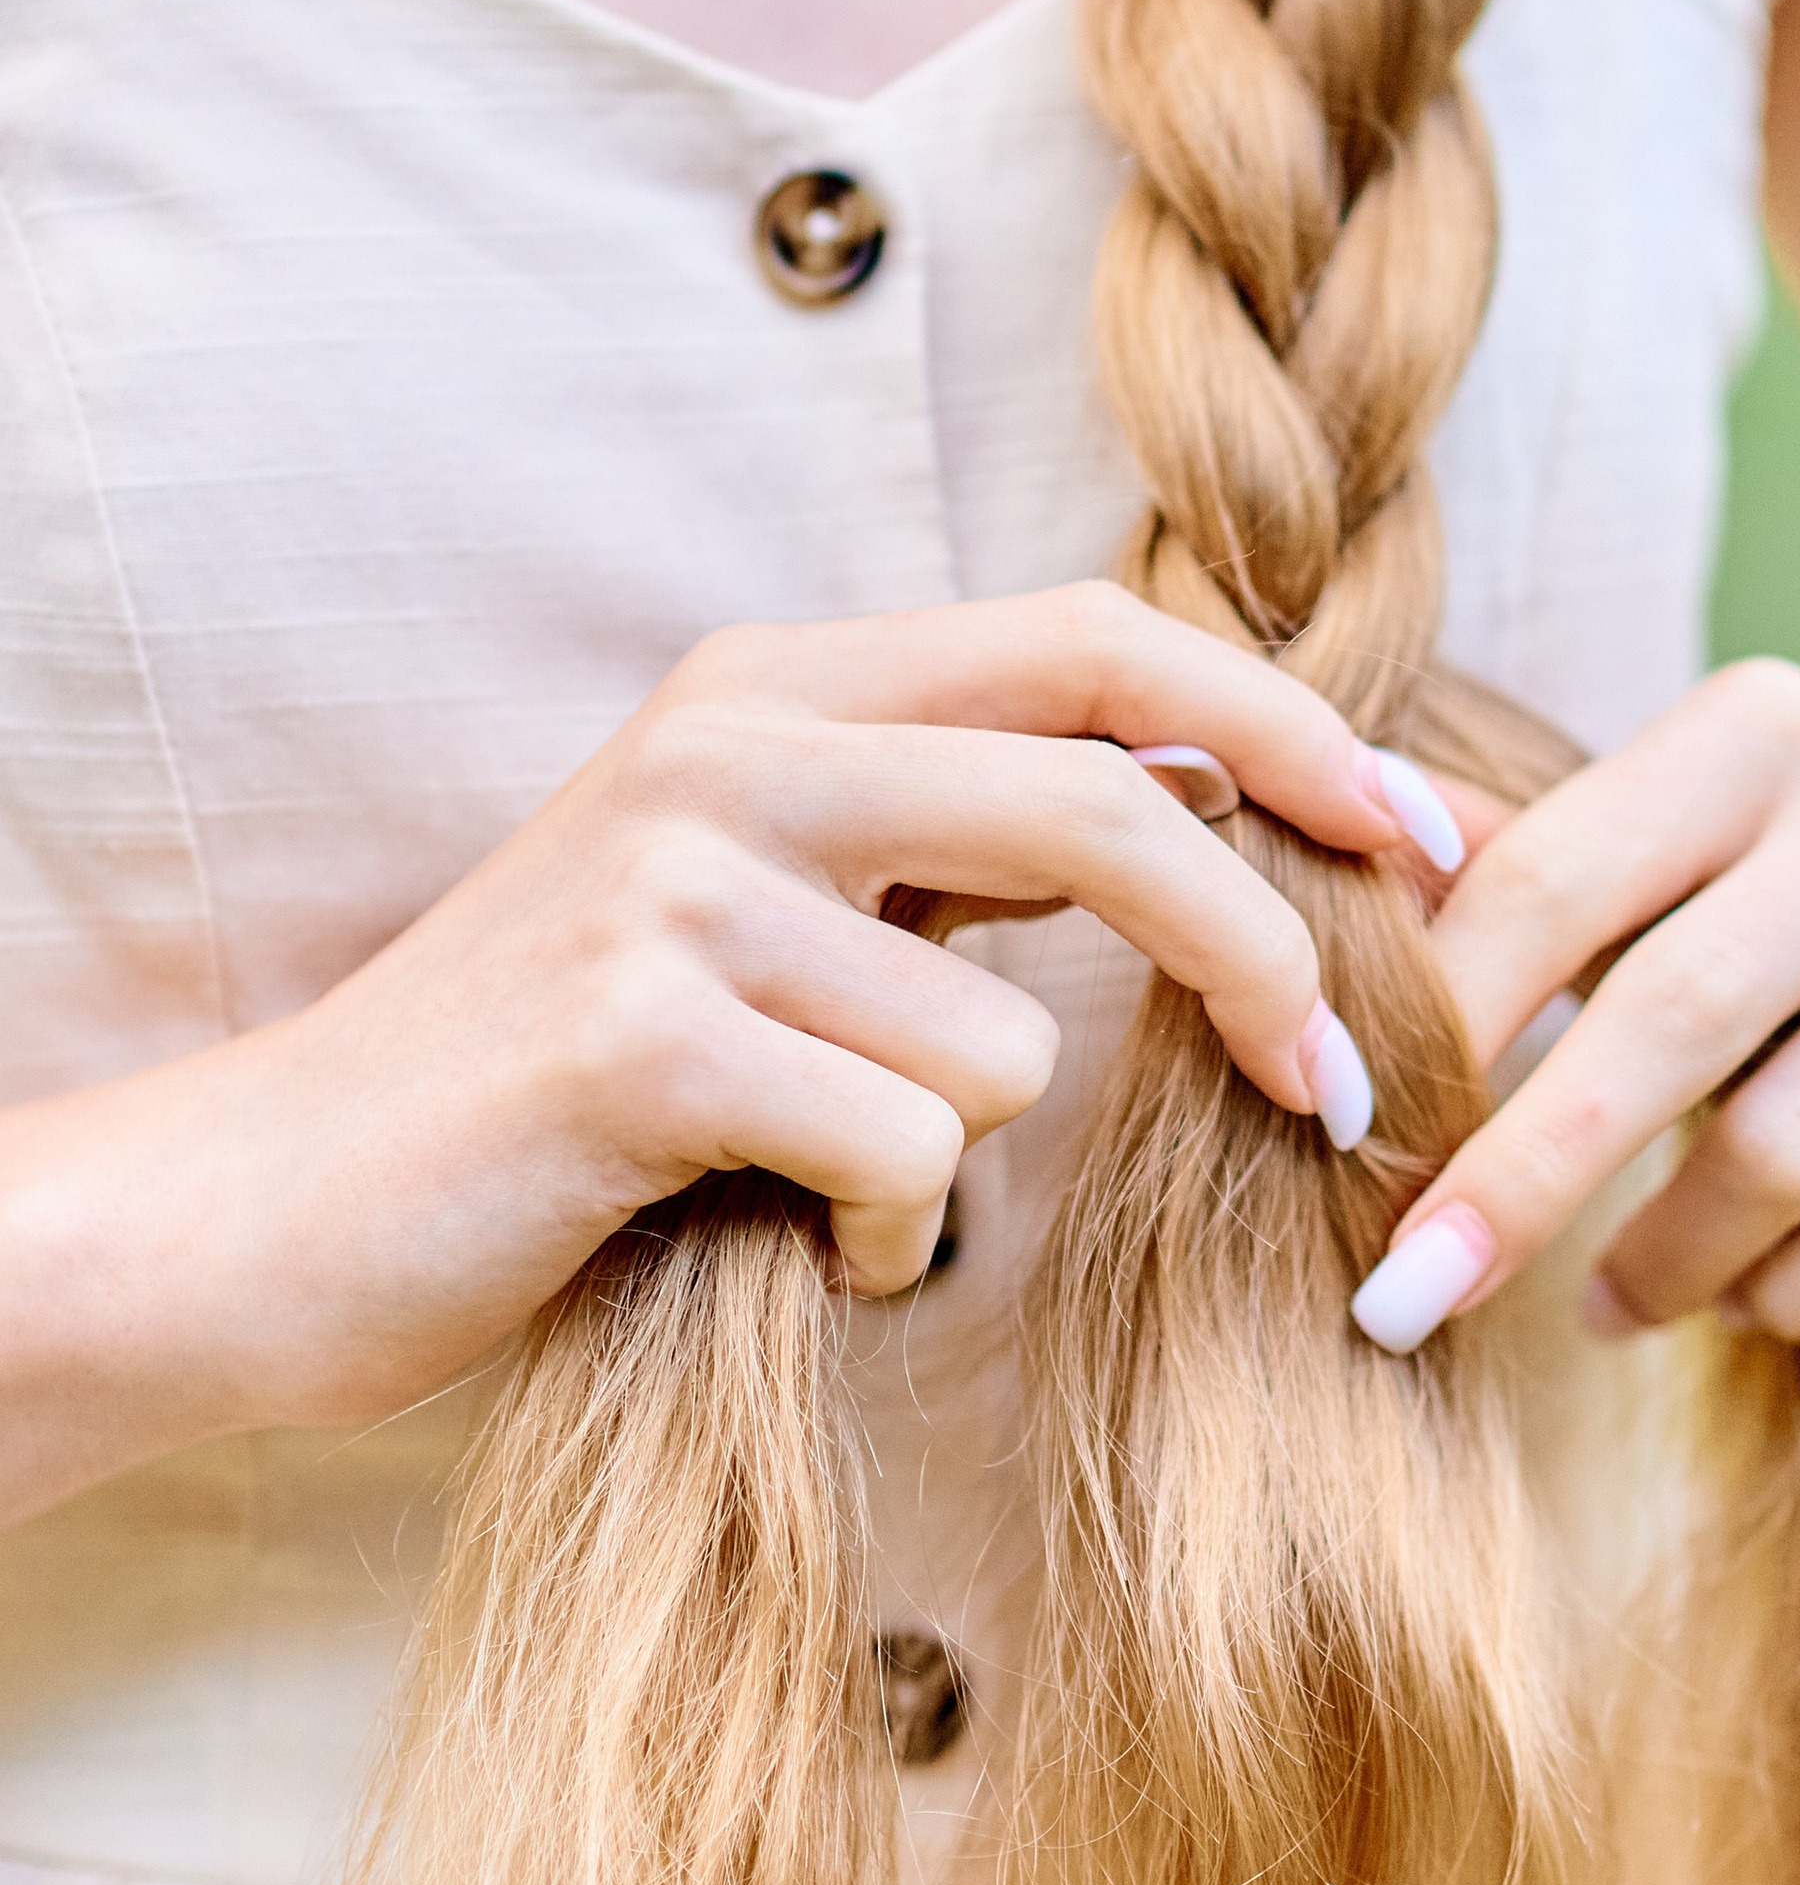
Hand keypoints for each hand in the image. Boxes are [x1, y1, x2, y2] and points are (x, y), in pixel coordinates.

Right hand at [4, 584, 1458, 1498]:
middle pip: (1108, 802)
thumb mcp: (769, 899)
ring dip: (964, 1158)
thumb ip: (956, 836)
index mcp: (786, 685)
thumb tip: (1235, 820)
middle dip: (1265, 953)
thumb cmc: (568, 1078)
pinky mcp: (636, 1039)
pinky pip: (902, 1156)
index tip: (1437, 839)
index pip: (1105, 643)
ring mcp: (678, 884)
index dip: (1297, 731)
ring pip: (1005, 1039)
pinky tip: (774, 1236)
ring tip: (824, 1181)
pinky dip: (879, 1241)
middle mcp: (735, 744)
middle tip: (1341, 1084)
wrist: (278, 1199)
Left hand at [1348, 660, 1799, 1355]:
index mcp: (1763, 726)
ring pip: (1788, 1146)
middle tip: (1402, 1296)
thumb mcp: (1677, 856)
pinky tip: (1747, 1302)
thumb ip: (1509, 860)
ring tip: (1603, 1303)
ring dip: (1664, 1256)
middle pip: (1669, 1017)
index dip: (1436, 1021)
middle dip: (1517, 1174)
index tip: (1335, 1140)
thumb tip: (1309, 849)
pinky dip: (1796, 1291)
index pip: (1554, 876)